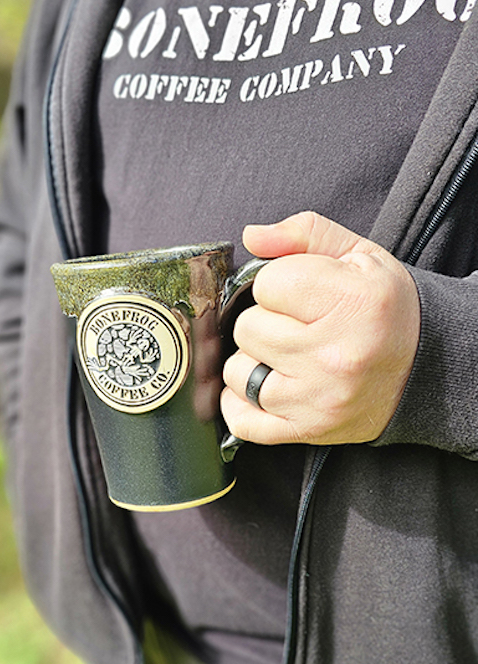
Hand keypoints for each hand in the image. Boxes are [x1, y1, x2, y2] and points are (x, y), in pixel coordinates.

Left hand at [221, 211, 420, 445]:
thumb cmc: (385, 310)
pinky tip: (264, 384)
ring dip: (253, 359)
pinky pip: (243, 421)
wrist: (424, 368)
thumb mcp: (358, 255)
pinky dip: (241, 403)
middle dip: (265, 320)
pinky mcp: (308, 430)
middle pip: (248, 328)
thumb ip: (303, 233)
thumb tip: (252, 236)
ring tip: (285, 354)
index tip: (301, 293)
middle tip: (297, 324)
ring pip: (239, 371)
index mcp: (352, 302)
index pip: (267, 284)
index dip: (278, 283)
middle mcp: (334, 355)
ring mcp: (318, 398)